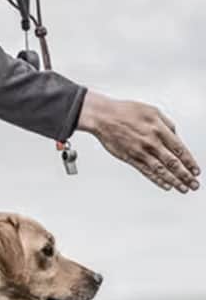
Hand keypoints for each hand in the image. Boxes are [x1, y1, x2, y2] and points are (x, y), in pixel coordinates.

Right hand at [77, 91, 200, 191]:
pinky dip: (157, 180)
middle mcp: (152, 143)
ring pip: (161, 170)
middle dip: (186, 176)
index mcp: (159, 130)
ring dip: (174, 181)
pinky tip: (165, 185)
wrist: (103, 117)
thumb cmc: (124, 111)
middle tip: (194, 184)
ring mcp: (140, 152)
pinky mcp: (130, 158)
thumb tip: (176, 135)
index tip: (196, 170)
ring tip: (183, 188)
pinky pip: (146, 171)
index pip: (180, 150)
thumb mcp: (152, 110)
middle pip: (173, 163)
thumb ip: (167, 123)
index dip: (190, 162)